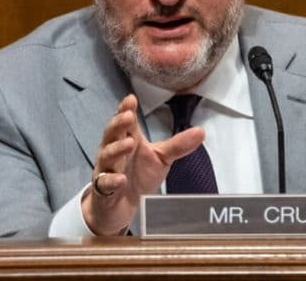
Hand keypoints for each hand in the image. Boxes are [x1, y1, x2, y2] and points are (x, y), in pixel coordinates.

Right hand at [81, 94, 203, 234]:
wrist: (121, 207)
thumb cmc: (139, 176)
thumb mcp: (161, 158)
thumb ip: (178, 145)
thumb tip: (201, 131)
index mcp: (128, 139)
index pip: (125, 122)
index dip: (125, 109)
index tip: (131, 99)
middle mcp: (113, 151)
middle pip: (111, 133)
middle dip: (118, 124)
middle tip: (129, 116)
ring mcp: (106, 169)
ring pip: (107, 155)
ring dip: (116, 149)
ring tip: (129, 143)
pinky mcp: (103, 189)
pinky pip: (105, 183)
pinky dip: (112, 180)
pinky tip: (121, 179)